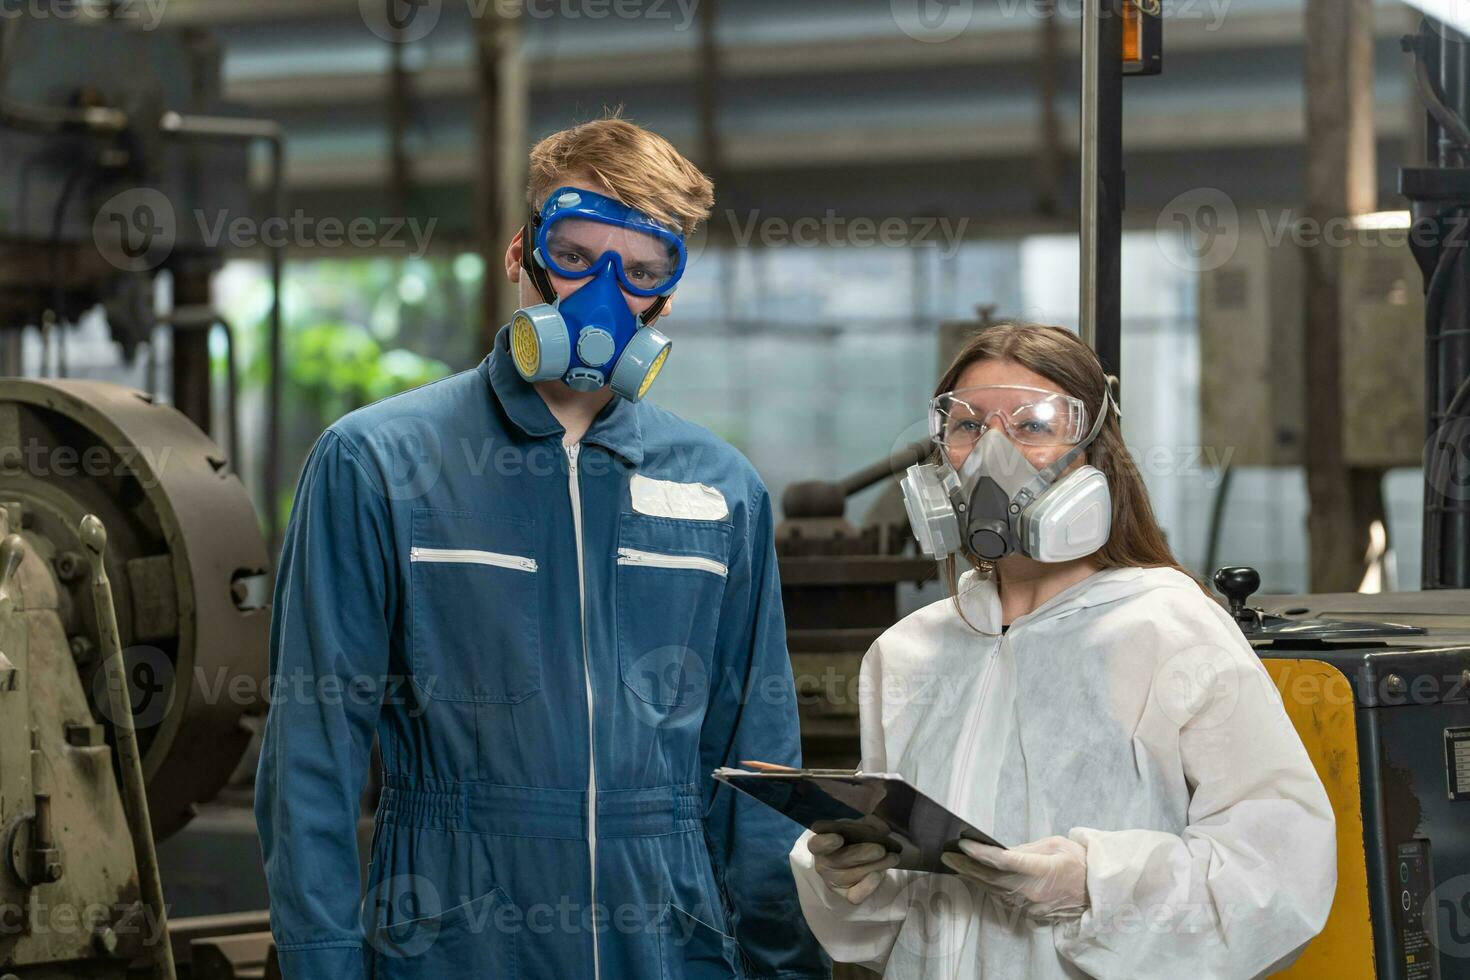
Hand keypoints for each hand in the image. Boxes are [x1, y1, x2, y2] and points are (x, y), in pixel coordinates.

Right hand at [807, 833, 900, 904]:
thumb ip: (869, 824)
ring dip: (875, 866)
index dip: (826, 842)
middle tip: (881, 849)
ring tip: (893, 857)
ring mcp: (833, 881)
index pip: (817, 844)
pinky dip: (867, 886)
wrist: (856, 861)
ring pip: (852, 876)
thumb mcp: (856, 827)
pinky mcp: (845, 895)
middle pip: (840, 860)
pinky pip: (855, 895)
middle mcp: (823, 864)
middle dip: (862, 853)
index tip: (839, 838)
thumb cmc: (851, 840)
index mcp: (820, 844)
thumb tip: (883, 830)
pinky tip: (879, 875)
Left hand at [940, 835, 1088, 919]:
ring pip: (994, 891)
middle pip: (992, 879)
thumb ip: (1026, 849)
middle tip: (947, 855)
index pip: (1004, 862)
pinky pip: (1003, 899)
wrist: (1097, 892)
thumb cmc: (1079, 863)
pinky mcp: (1029, 913)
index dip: (981, 853)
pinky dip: (987, 887)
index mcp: (1041, 871)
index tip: (962, 844)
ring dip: (973, 877)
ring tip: (955, 864)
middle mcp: (1032, 892)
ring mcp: (1030, 906)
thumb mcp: (1055, 845)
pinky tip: (975, 877)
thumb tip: (1001, 851)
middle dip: (967, 867)